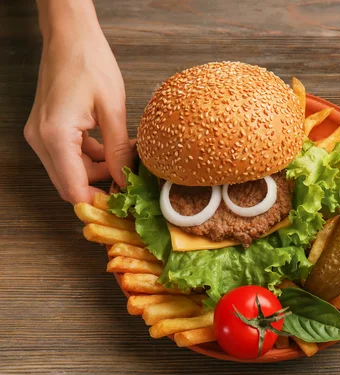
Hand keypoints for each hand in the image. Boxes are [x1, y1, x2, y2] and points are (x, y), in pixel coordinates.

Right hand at [24, 21, 132, 203]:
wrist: (70, 36)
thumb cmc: (90, 63)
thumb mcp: (113, 109)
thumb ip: (118, 150)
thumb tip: (124, 179)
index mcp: (55, 137)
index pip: (72, 189)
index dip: (97, 202)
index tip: (122, 206)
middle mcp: (41, 140)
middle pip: (70, 183)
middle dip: (100, 186)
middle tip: (131, 184)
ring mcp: (41, 134)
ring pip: (71, 170)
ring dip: (99, 170)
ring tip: (128, 159)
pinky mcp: (48, 128)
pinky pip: (70, 154)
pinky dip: (92, 156)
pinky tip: (115, 148)